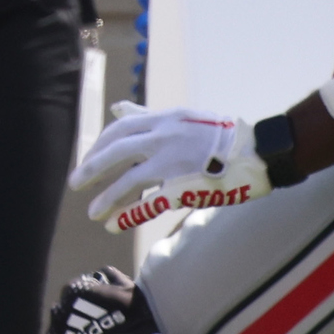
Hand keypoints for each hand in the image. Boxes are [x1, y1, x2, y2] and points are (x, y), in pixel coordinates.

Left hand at [48, 266, 160, 333]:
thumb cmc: (133, 319)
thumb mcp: (130, 289)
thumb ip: (112, 276)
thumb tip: (101, 273)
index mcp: (74, 290)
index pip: (79, 287)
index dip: (93, 296)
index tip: (106, 305)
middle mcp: (59, 310)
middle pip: (67, 309)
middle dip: (80, 314)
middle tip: (101, 324)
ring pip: (62, 330)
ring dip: (74, 332)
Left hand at [70, 101, 272, 232]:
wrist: (257, 153)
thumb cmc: (221, 136)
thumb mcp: (183, 117)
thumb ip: (147, 115)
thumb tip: (116, 108)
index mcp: (165, 119)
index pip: (119, 129)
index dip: (98, 147)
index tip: (88, 161)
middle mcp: (165, 137)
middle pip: (115, 152)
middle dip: (91, 170)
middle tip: (76, 184)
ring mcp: (174, 162)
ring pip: (127, 180)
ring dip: (106, 198)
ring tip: (92, 212)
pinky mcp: (183, 186)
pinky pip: (148, 203)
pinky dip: (127, 215)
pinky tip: (113, 225)